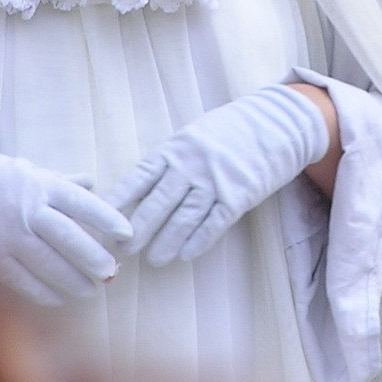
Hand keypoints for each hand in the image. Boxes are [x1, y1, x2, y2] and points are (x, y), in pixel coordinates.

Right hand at [0, 136, 131, 304]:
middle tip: (111, 271)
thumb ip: (60, 181)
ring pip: (50, 265)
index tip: (126, 235)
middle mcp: (26, 211)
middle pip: (71, 239)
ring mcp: (8, 237)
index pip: (83, 204)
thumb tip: (92, 183)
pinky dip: (46, 293)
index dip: (109, 220)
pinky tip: (61, 298)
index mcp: (39, 185)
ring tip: (92, 290)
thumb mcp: (25, 171)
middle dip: (95, 259)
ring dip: (75, 281)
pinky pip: (24, 281)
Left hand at [107, 85, 329, 265]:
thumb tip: (142, 189)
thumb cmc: (231, 130)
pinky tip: (186, 254)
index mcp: (176, 147)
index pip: (140, 177)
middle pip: (158, 203)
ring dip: (167, 242)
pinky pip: (214, 223)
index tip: (104, 218)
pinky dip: (198, 241)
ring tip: (155, 259)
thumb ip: (171, 160)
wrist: (277, 122)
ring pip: (183, 218)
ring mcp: (215, 180)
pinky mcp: (239, 195)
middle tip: (125, 251)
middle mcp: (191, 164)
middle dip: (139, 230)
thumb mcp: (194, 135)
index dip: (121, 200)